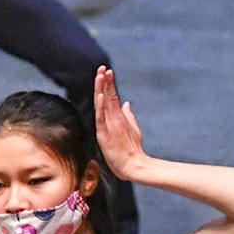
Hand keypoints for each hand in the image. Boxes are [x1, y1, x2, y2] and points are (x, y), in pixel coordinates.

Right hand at [93, 67, 148, 181]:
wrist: (133, 166)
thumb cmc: (130, 150)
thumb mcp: (131, 129)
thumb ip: (128, 116)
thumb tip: (127, 103)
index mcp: (115, 118)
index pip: (111, 97)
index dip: (109, 84)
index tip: (108, 70)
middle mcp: (109, 120)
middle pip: (105, 97)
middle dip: (103, 82)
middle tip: (102, 67)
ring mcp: (106, 126)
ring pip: (102, 104)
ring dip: (101, 89)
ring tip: (100, 76)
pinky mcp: (104, 134)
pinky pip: (101, 118)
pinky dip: (101, 106)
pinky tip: (101, 96)